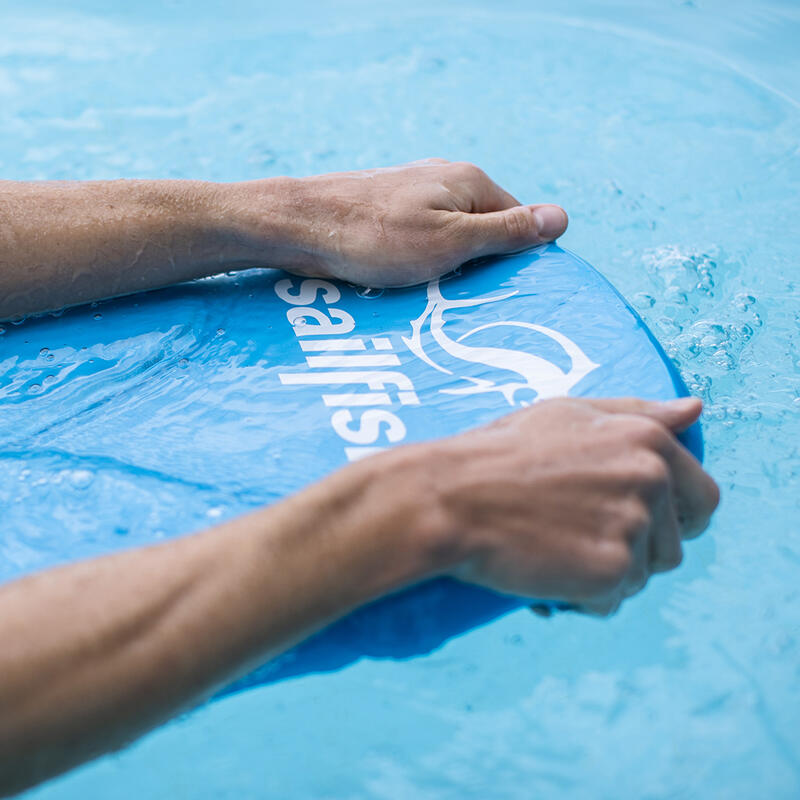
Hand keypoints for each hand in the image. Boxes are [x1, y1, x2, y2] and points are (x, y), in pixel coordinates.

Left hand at [230, 159, 567, 286]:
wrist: (299, 224)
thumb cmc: (376, 237)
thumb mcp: (452, 242)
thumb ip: (505, 232)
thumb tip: (561, 217)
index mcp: (470, 181)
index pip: (517, 221)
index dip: (512, 260)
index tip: (498, 294)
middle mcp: (444, 178)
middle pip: (481, 228)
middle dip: (475, 266)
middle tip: (460, 300)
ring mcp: (412, 190)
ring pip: (447, 236)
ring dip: (443, 267)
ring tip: (428, 295)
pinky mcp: (386, 207)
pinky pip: (417, 238)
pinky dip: (416, 262)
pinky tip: (402, 281)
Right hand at [419, 396, 718, 614]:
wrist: (450, 496)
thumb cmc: (500, 452)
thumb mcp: (568, 413)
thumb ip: (638, 412)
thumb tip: (695, 410)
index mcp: (648, 441)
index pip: (702, 497)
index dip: (672, 519)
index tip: (633, 525)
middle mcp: (651, 481)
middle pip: (674, 545)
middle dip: (637, 551)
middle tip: (580, 539)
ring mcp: (634, 528)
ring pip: (643, 577)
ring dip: (606, 576)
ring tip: (554, 554)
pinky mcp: (611, 573)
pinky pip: (613, 603)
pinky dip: (582, 599)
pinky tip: (545, 576)